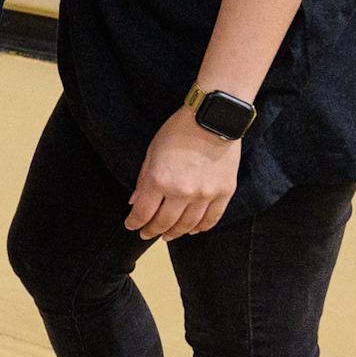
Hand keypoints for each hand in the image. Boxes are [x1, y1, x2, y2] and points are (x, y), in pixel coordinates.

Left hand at [126, 110, 240, 240]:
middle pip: (165, 222)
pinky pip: (212, 219)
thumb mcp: (152, 152)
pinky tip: (192, 230)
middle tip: (147, 235)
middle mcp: (182, 192)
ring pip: (188, 225)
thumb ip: (143, 180)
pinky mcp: (224, 193)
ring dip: (176, 233)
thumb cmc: (177, 132)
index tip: (131, 226)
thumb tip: (134, 202)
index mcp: (160, 180)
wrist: (212, 120)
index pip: (143, 212)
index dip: (135, 223)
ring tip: (167, 236)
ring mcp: (205, 194)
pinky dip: (201, 228)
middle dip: (153, 231)